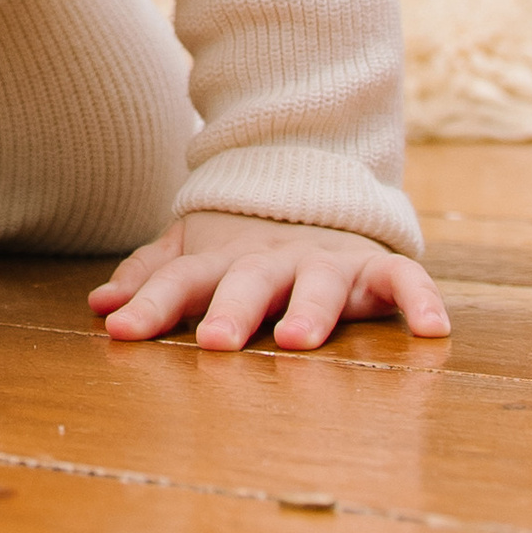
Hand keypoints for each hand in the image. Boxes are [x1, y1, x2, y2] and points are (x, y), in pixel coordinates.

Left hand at [90, 212, 448, 353]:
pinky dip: (420, 299)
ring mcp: (325, 261)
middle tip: (215, 343)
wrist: (312, 189)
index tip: (120, 331)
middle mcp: (272, 259)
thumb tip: (98, 305)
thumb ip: (151, 276)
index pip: (180, 279)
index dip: (150, 304)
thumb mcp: (194, 251)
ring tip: (296, 341)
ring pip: (318, 283)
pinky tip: (433, 330)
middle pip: (248, 281)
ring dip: (309, 310)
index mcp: (223, 259)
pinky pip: (402, 279)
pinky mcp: (373, 266)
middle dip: (231, 310)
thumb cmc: (243, 246)